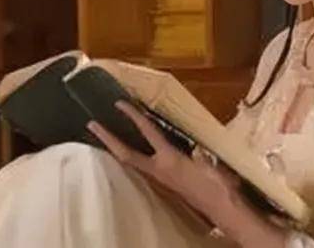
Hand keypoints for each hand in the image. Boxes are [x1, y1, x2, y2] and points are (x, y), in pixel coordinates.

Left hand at [87, 102, 286, 247]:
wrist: (221, 209)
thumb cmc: (218, 185)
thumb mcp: (210, 163)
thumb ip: (199, 153)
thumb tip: (193, 146)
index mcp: (169, 159)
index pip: (148, 133)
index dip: (134, 117)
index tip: (120, 104)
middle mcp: (159, 169)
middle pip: (125, 154)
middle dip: (108, 139)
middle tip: (91, 124)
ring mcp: (159, 178)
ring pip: (131, 162)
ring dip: (116, 149)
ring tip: (106, 138)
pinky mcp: (164, 183)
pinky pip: (142, 167)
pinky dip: (132, 157)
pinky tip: (133, 154)